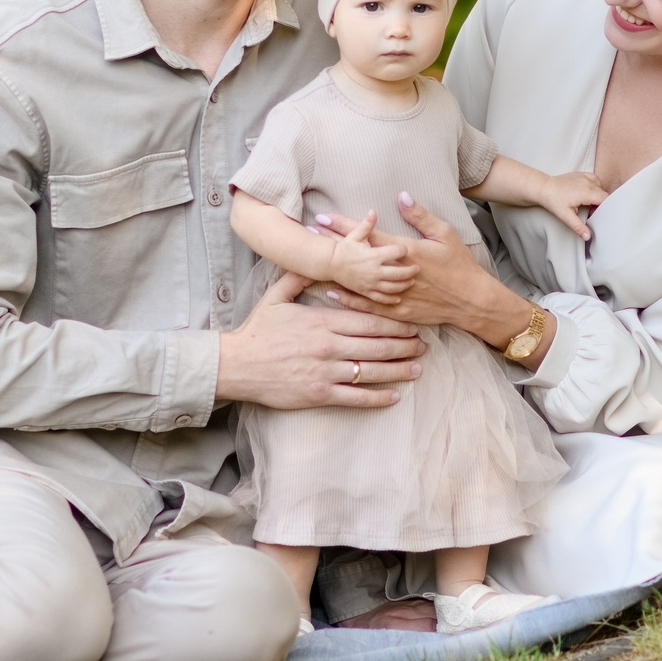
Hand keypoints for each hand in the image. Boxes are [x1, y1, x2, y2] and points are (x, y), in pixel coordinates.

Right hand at [215, 268, 425, 409]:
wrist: (237, 364)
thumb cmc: (257, 331)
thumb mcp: (277, 296)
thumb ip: (300, 278)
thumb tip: (316, 262)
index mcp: (323, 321)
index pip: (369, 321)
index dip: (395, 323)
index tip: (411, 324)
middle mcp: (330, 346)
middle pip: (378, 345)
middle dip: (405, 345)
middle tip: (423, 345)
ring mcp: (326, 372)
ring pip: (373, 371)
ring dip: (399, 370)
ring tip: (418, 368)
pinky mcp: (320, 394)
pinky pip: (356, 397)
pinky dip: (378, 398)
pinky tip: (394, 396)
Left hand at [313, 193, 539, 355]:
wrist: (471, 300)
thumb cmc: (460, 265)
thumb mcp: (445, 234)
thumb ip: (420, 215)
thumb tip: (401, 195)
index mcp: (406, 250)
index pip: (368, 235)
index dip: (344, 226)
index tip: (323, 217)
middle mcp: (395, 272)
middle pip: (358, 256)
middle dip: (332, 245)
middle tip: (308, 236)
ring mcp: (395, 293)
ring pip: (358, 282)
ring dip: (335, 271)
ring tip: (312, 263)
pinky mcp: (398, 310)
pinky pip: (368, 306)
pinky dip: (349, 300)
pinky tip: (333, 294)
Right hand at [326, 209, 417, 302]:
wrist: (330, 263)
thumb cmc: (345, 247)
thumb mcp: (356, 235)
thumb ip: (367, 224)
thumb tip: (373, 211)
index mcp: (374, 255)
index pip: (396, 252)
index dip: (403, 250)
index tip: (407, 249)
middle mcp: (374, 270)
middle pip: (399, 273)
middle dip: (410, 271)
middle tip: (417, 268)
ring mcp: (371, 283)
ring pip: (393, 287)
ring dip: (404, 284)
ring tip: (411, 281)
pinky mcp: (366, 291)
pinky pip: (382, 298)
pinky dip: (391, 299)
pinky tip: (398, 297)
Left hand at [536, 171, 607, 240]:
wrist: (544, 188)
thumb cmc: (553, 201)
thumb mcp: (565, 216)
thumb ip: (578, 226)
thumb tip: (588, 236)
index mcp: (586, 193)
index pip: (605, 199)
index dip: (605, 207)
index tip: (599, 213)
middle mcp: (587, 183)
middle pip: (603, 193)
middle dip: (602, 203)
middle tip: (592, 211)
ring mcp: (584, 177)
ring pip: (600, 186)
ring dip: (598, 195)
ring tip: (588, 203)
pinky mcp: (581, 174)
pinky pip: (594, 179)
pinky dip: (595, 185)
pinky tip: (589, 192)